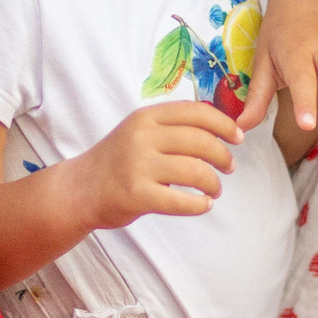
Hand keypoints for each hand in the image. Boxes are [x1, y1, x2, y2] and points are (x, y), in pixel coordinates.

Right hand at [63, 103, 243, 227]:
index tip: (237, 137)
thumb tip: (219, 124)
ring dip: (213, 183)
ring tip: (215, 190)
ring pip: (195, 171)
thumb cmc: (117, 161)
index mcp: (146, 117)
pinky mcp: (137, 195)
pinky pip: (182, 201)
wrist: (80, 189)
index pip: (196, 112)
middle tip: (229, 168)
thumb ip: (171, 126)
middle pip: (201, 141)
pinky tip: (203, 205)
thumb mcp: (138, 132)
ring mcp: (138, 166)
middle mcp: (142, 137)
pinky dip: (200, 205)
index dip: (224, 124)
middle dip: (223, 156)